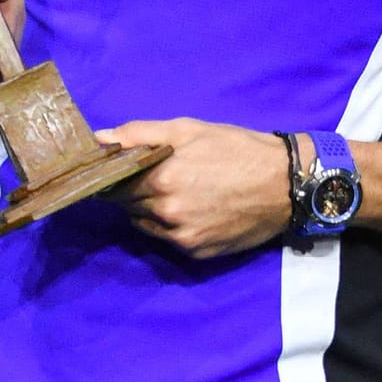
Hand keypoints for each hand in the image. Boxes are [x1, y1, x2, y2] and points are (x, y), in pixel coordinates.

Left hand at [97, 118, 290, 259]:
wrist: (284, 184)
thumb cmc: (236, 149)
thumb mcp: (188, 129)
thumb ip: (139, 134)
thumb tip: (98, 140)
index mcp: (160, 179)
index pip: (114, 186)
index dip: (114, 177)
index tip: (120, 170)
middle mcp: (167, 213)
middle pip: (127, 206)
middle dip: (133, 192)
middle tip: (154, 178)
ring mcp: (182, 237)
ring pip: (145, 224)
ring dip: (149, 210)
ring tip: (175, 193)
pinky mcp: (197, 252)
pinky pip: (168, 240)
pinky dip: (170, 227)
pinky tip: (191, 210)